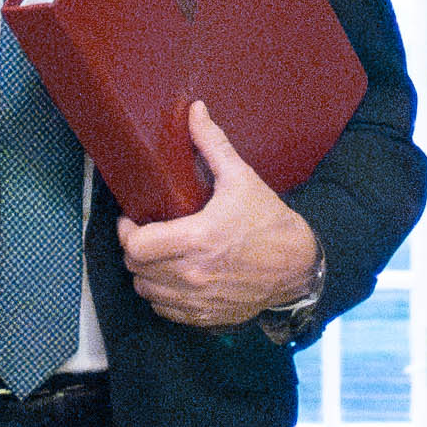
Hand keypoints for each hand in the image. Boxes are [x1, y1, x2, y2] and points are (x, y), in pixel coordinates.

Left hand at [119, 104, 322, 325]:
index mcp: (197, 239)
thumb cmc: (269, 222)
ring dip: (146, 273)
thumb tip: (194, 110)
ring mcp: (198, 299)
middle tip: (145, 235)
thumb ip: (212, 144)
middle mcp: (193, 274)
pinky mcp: (205, 316)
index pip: (137, 245)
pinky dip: (161, 295)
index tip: (133, 219)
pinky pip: (164, 310)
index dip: (126, 231)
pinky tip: (173, 278)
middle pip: (136, 268)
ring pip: (146, 291)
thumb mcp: (241, 179)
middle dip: (135, 249)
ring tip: (157, 256)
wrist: (299, 266)